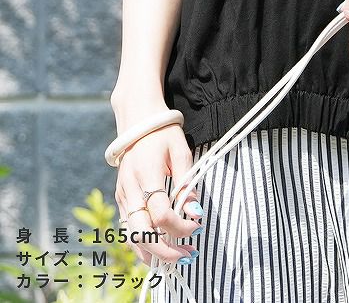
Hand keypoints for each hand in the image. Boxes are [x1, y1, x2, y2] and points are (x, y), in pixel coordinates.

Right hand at [112, 108, 203, 266]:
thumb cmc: (163, 134)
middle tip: (187, 256)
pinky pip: (126, 228)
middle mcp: (130, 188)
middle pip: (142, 231)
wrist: (138, 121)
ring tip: (174, 259)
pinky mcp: (120, 198)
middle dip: (164, 250)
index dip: (180, 226)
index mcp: (147, 174)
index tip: (197, 226)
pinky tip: (157, 250)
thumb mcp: (181, 152)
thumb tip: (195, 212)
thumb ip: (186, 183)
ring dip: (152, 252)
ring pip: (131, 235)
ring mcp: (122, 194)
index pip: (161, 213)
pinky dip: (140, 243)